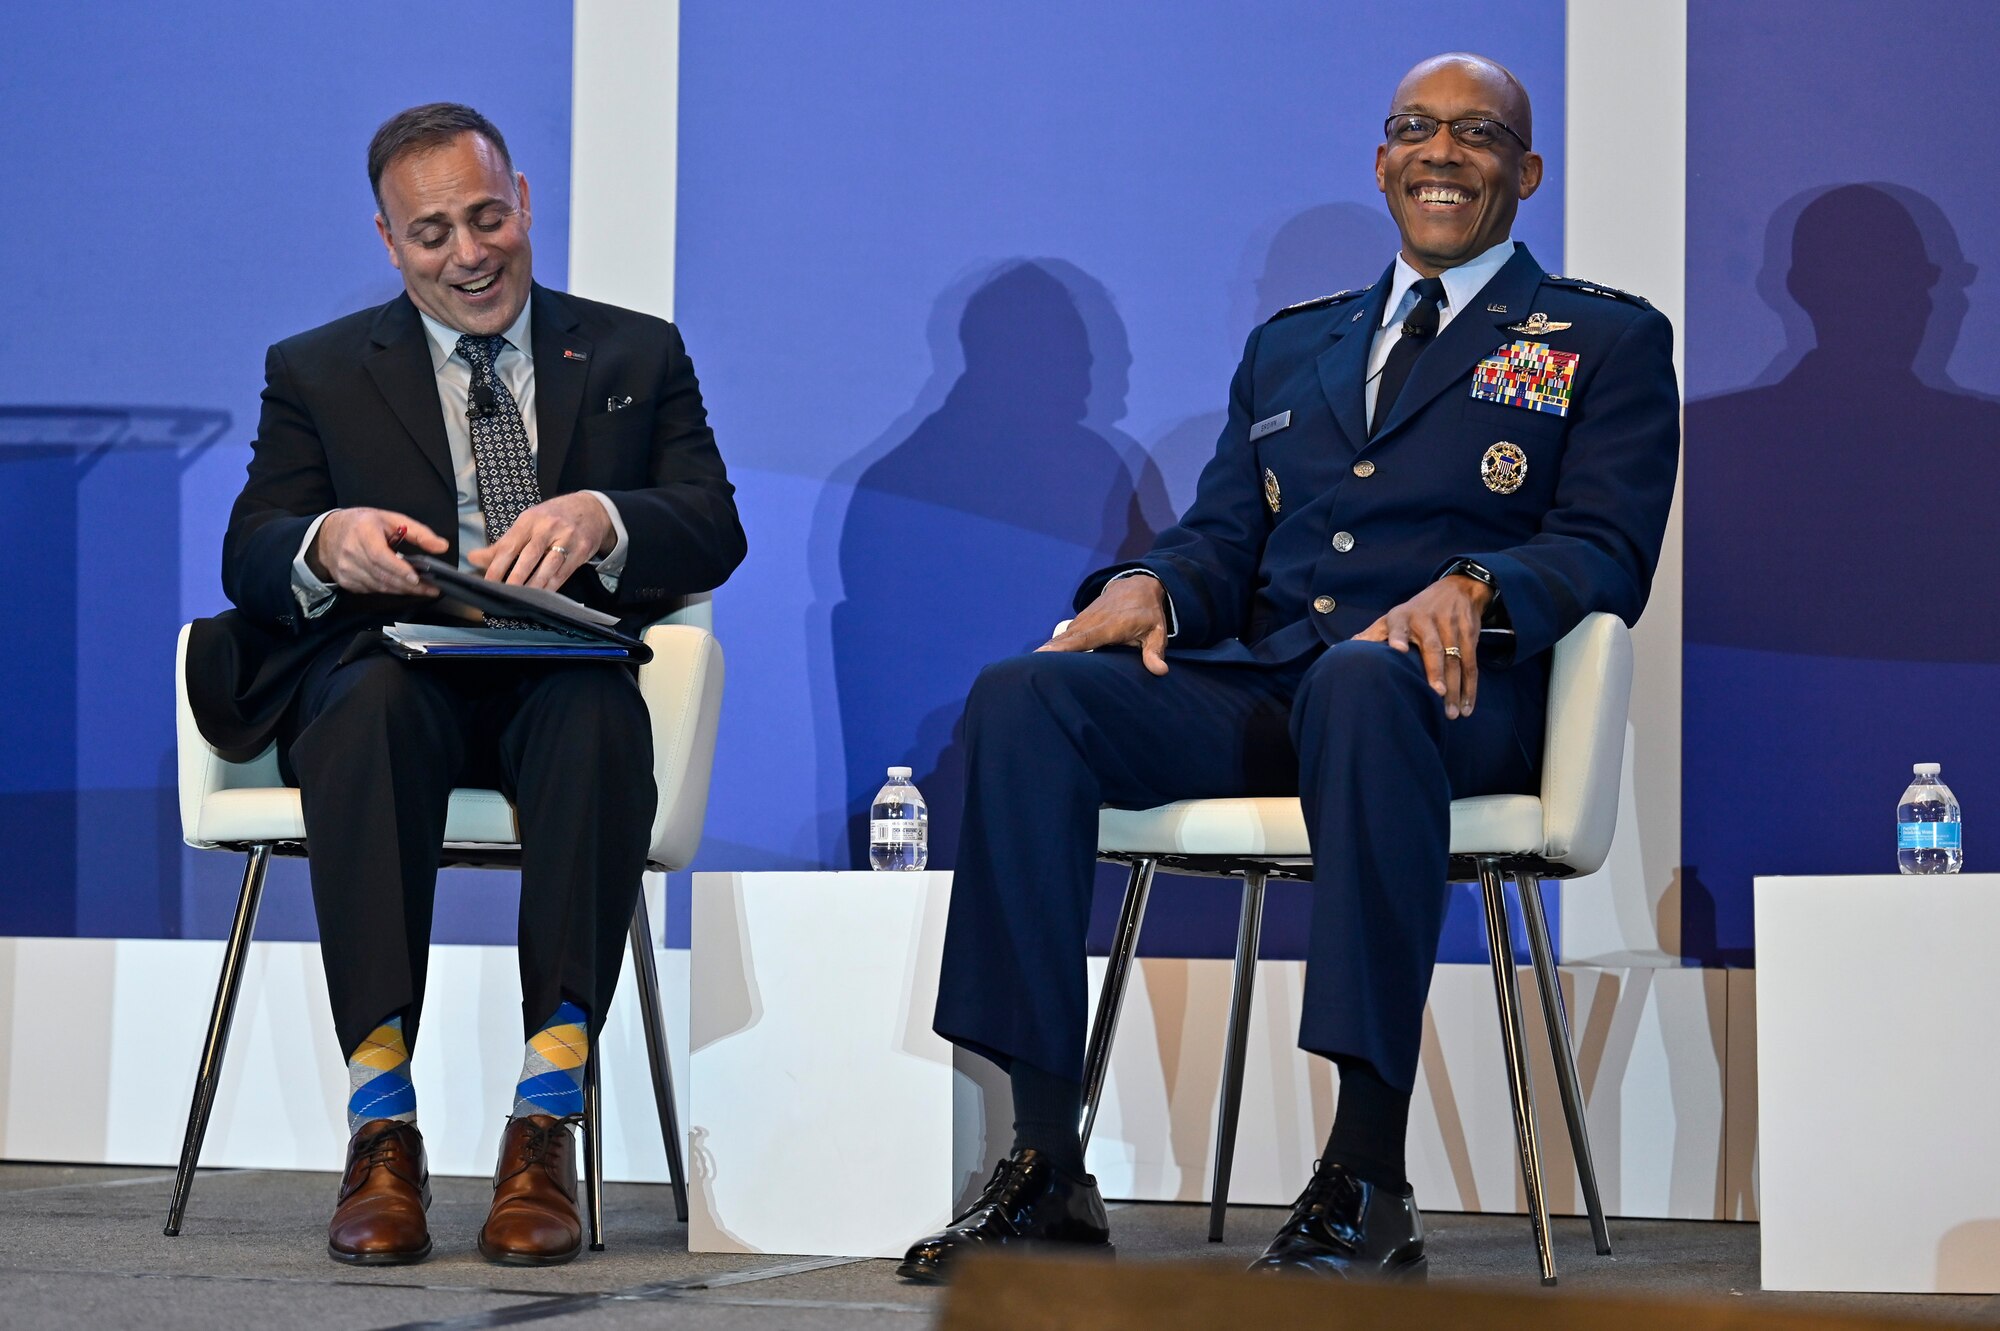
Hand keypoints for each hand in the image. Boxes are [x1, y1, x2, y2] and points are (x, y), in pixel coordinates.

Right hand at [308, 508, 446, 596]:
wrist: (327, 533)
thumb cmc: (362, 524)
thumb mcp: (392, 519)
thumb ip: (419, 533)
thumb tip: (441, 546)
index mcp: (363, 532)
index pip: (380, 556)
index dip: (399, 569)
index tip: (417, 577)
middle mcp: (351, 552)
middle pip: (382, 575)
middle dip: (408, 585)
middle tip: (430, 588)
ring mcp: (346, 569)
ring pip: (378, 586)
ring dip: (401, 590)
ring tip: (421, 589)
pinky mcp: (345, 581)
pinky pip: (371, 590)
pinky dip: (388, 589)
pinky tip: (399, 586)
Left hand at [468, 493, 613, 589]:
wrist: (591, 510)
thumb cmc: (553, 517)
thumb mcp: (528, 523)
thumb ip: (503, 543)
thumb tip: (474, 558)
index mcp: (529, 520)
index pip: (510, 545)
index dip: (497, 565)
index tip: (487, 581)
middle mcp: (548, 528)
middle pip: (529, 556)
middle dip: (515, 577)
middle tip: (504, 593)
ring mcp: (567, 539)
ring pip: (548, 566)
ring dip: (534, 585)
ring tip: (522, 598)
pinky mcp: (581, 551)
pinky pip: (563, 573)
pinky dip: (551, 586)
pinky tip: (541, 596)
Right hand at [1036, 575, 1170, 675]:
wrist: (1136, 585)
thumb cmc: (1148, 612)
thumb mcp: (1157, 631)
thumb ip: (1155, 651)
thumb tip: (1160, 671)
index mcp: (1109, 626)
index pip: (1083, 639)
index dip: (1064, 647)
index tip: (1043, 654)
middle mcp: (1092, 622)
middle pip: (1065, 639)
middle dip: (1047, 652)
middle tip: (1028, 667)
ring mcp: (1083, 620)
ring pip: (1062, 638)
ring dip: (1047, 651)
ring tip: (1030, 667)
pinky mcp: (1080, 622)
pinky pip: (1064, 636)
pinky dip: (1054, 646)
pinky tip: (1042, 659)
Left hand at [1355, 575, 1491, 718]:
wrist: (1456, 589)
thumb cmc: (1415, 611)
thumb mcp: (1391, 618)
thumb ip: (1370, 636)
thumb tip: (1337, 653)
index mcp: (1403, 617)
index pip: (1398, 626)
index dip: (1398, 637)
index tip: (1398, 650)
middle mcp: (1427, 620)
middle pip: (1433, 647)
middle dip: (1435, 670)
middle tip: (1436, 693)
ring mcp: (1451, 626)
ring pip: (1455, 659)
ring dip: (1455, 687)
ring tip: (1451, 713)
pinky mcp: (1469, 634)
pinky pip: (1470, 663)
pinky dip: (1470, 687)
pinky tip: (1465, 707)